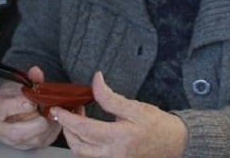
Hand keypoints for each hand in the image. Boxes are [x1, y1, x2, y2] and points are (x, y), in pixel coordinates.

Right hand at [0, 66, 61, 149]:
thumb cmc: (11, 95)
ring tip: (52, 115)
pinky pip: (40, 143)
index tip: (31, 103)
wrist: (8, 107)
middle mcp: (0, 128)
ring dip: (46, 128)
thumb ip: (29, 78)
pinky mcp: (24, 145)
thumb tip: (36, 72)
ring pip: (30, 140)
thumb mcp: (17, 83)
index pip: (3, 110)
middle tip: (45, 112)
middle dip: (35, 123)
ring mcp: (11, 140)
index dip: (18, 106)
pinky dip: (51, 133)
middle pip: (17, 132)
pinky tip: (54, 122)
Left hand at [53, 72, 187, 157]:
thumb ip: (111, 97)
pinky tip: (85, 130)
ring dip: (73, 136)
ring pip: (81, 153)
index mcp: (119, 138)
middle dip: (66, 127)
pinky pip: (90, 155)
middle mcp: (113, 154)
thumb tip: (96, 80)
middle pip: (77, 144)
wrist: (173, 144)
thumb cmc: (157, 125)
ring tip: (77, 118)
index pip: (84, 130)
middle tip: (67, 109)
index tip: (56, 108)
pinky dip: (82, 143)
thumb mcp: (135, 107)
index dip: (67, 119)